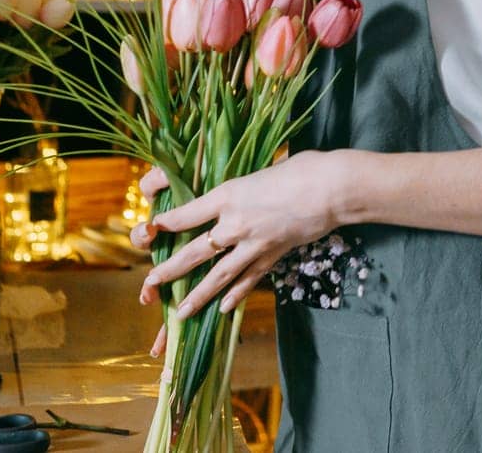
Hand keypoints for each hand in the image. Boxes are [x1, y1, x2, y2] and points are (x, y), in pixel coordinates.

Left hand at [134, 150, 346, 317]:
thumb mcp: (260, 170)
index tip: (150, 231)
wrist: (331, 188)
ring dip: (198, 295)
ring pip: (218, 275)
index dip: (165, 224)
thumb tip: (229, 195)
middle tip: (151, 284)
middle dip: (170, 270)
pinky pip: (249, 279)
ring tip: (180, 312)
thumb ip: (240, 187)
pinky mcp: (273, 255)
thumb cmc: (299, 170)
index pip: (186, 214)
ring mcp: (254, 243)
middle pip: (195, 251)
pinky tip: (224, 308)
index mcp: (228, 194)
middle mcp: (235, 222)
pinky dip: (235, 295)